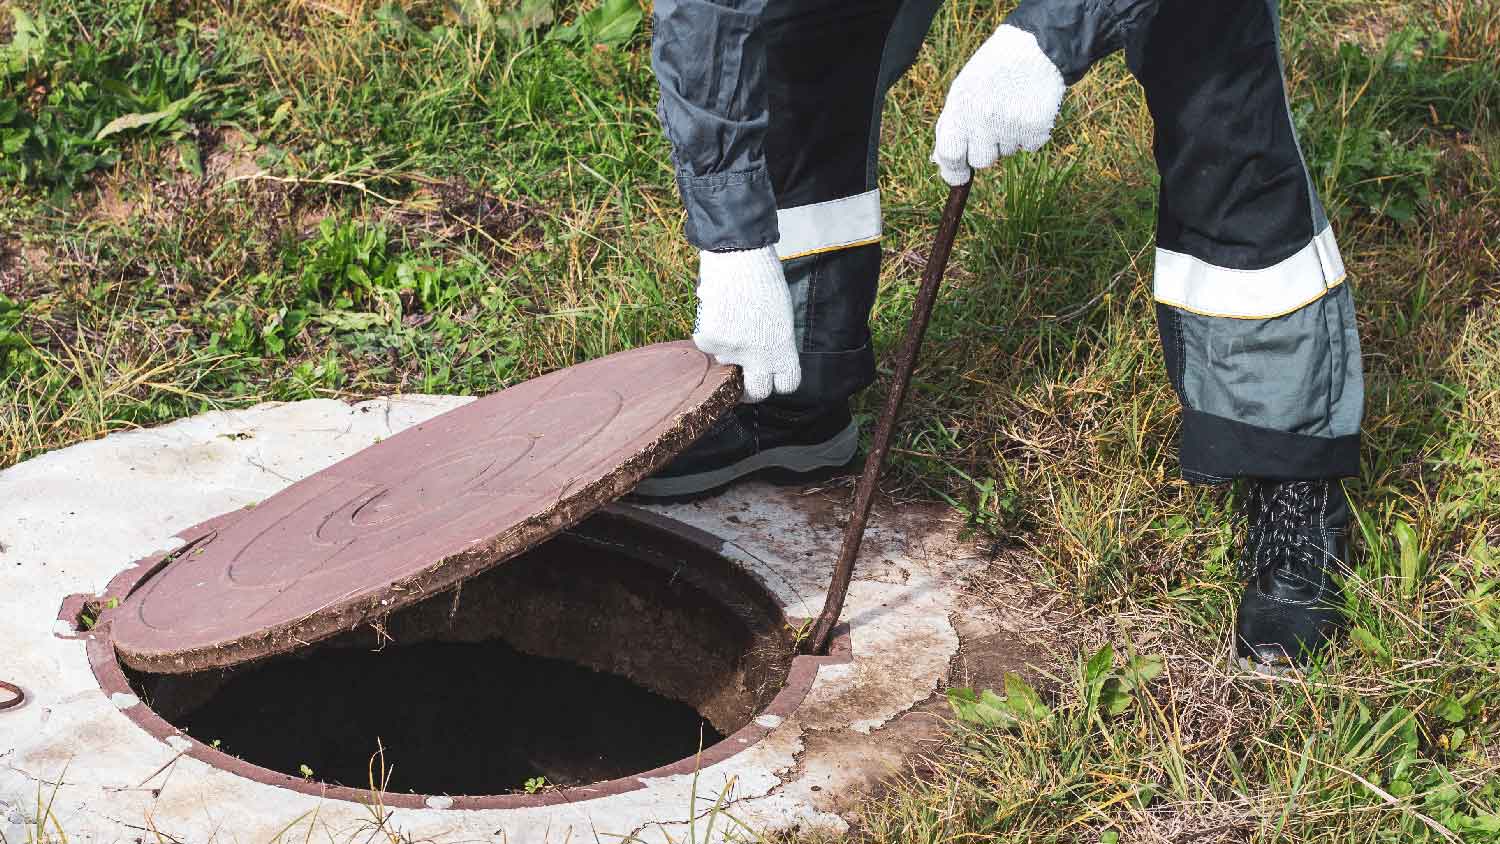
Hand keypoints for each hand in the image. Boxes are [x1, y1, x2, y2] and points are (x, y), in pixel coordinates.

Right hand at [693, 246, 801, 402]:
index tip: (770, 379)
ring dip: (727, 346)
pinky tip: (717, 310)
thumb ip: (775, 342)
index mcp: (783, 347)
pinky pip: (707, 344)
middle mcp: (759, 355)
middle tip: (742, 381)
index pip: (787, 384)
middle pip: (756, 392)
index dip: (778, 382)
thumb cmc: (763, 280)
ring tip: (731, 316)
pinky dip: (710, 331)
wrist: (738, 256)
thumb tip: (762, 359)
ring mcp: (733, 350)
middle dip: (749, 391)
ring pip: (725, 360)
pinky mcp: (711, 340)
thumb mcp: (781, 315)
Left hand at [932, 24, 1066, 185]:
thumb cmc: (992, 72)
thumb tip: (940, 162)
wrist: (1036, 48)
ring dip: (1008, 138)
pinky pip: (1029, 147)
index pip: (950, 154)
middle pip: (981, 161)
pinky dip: (1029, 134)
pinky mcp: (1036, 128)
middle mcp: (984, 119)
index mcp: (961, 108)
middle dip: (985, 150)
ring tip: (1012, 108)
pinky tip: (1028, 109)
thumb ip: (950, 126)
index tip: (959, 177)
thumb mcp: (963, 90)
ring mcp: (1011, 125)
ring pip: (1006, 153)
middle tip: (993, 125)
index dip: (953, 171)